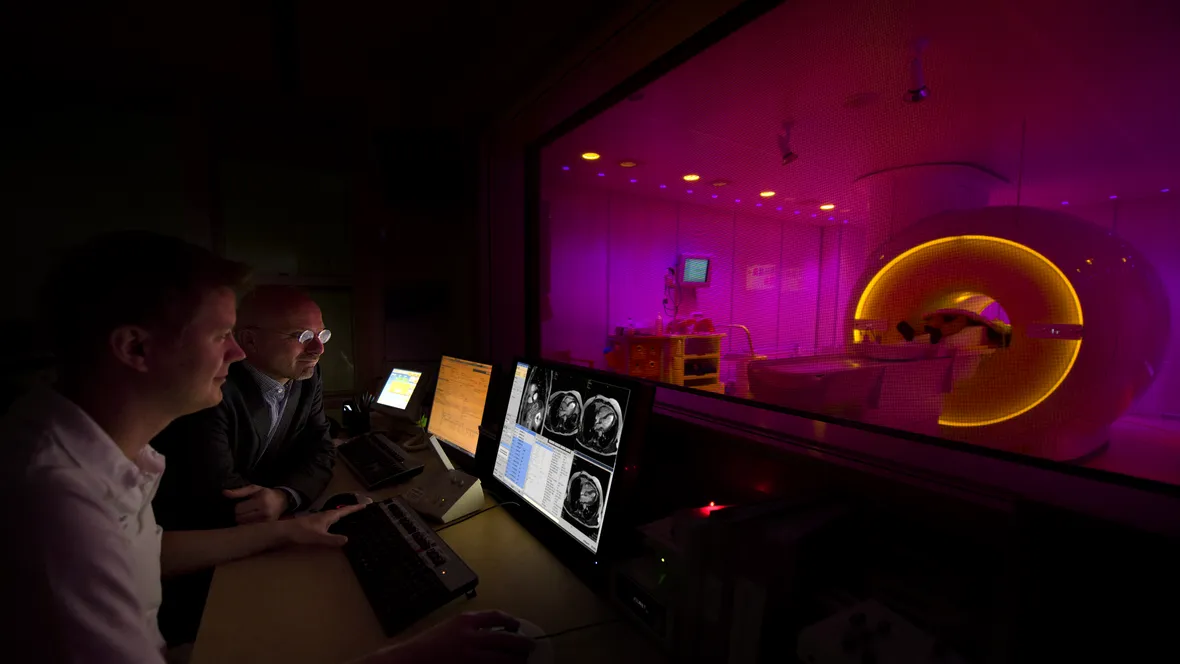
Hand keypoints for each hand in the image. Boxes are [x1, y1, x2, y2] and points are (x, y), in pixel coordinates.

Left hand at [223, 485, 289, 523]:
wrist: (283, 501)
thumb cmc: (266, 493)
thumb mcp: (254, 489)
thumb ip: (239, 491)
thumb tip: (224, 493)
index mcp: (261, 501)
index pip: (239, 509)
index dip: (238, 507)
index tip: (243, 505)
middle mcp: (264, 513)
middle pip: (240, 518)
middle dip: (239, 515)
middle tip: (245, 511)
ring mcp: (266, 522)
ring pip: (244, 525)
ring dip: (243, 521)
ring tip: (249, 515)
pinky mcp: (267, 527)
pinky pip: (250, 529)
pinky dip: (249, 525)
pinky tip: (252, 520)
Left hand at [279, 503, 365, 546]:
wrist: (284, 532)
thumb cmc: (301, 533)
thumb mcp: (318, 537)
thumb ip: (332, 539)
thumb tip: (347, 539)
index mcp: (328, 516)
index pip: (345, 510)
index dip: (355, 508)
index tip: (365, 504)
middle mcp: (325, 516)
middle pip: (341, 511)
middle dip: (351, 510)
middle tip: (362, 510)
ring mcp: (319, 519)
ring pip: (335, 516)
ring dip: (343, 516)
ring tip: (352, 518)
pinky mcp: (314, 524)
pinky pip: (330, 521)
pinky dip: (336, 522)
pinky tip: (335, 527)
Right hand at [368, 611, 534, 663]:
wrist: (409, 660)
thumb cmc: (427, 645)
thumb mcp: (449, 628)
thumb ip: (470, 629)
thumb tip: (493, 633)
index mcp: (465, 622)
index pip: (496, 617)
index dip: (511, 622)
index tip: (517, 626)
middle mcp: (471, 638)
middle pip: (505, 639)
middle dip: (521, 644)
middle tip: (530, 647)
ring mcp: (470, 658)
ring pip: (502, 660)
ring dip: (515, 661)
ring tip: (522, 662)